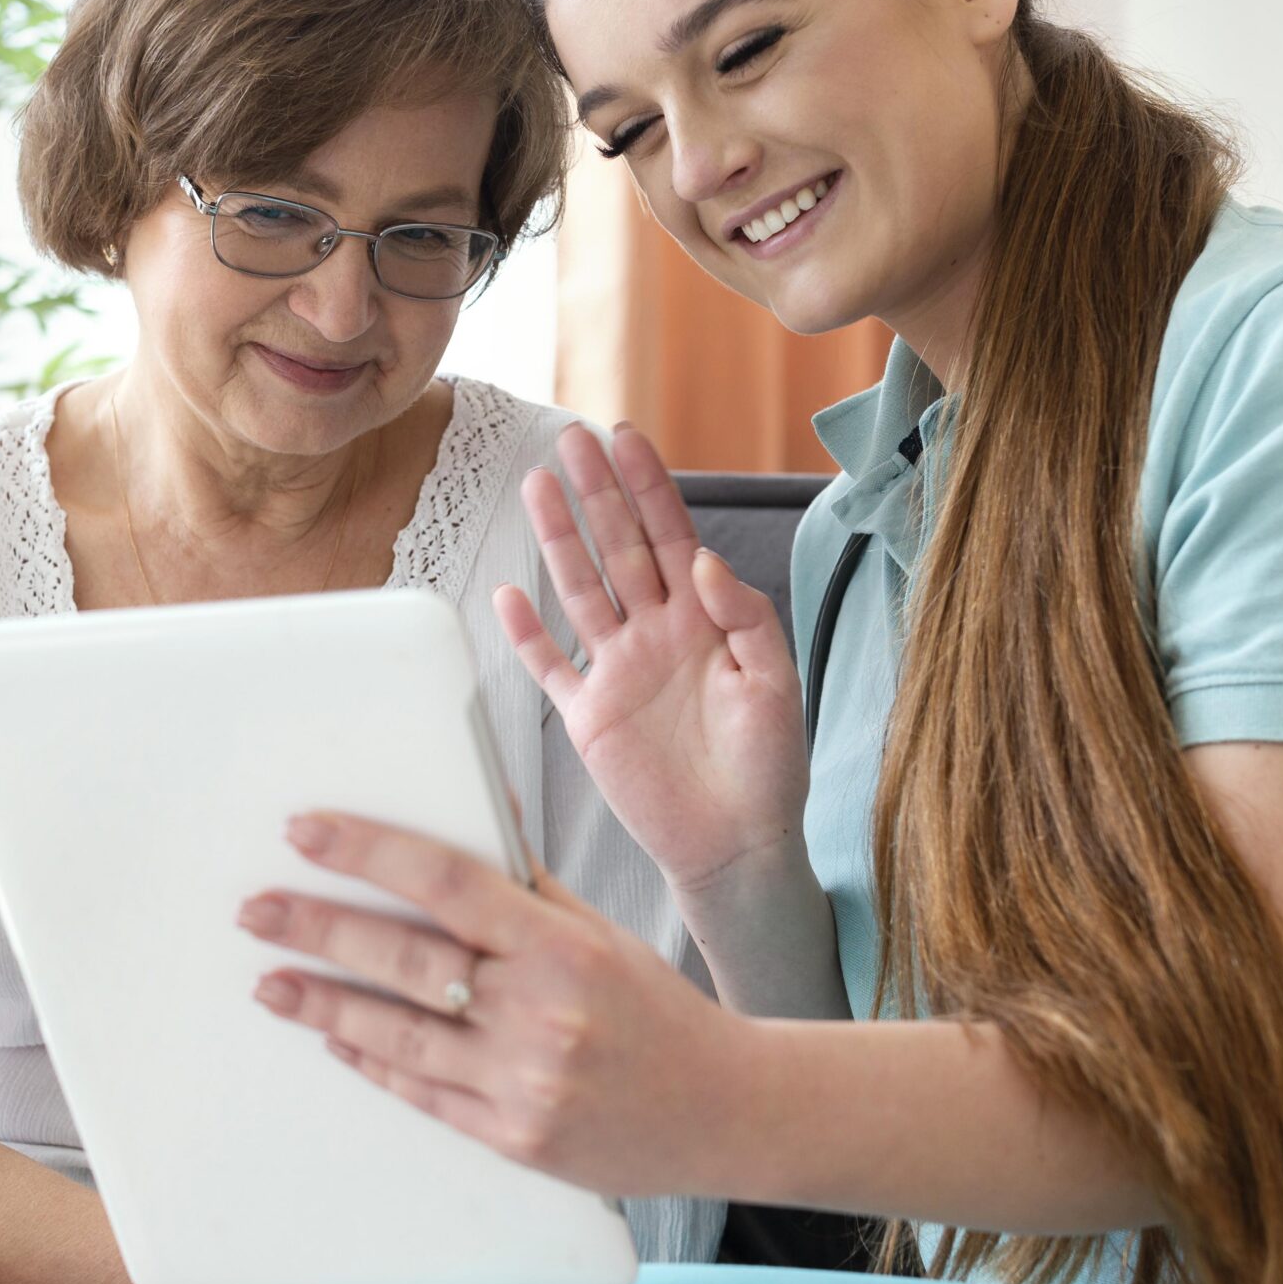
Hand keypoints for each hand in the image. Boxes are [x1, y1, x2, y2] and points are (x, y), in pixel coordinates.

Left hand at [240, 812, 752, 1198]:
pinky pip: (423, 1093)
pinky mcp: (514, 1140)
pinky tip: (331, 1034)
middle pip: (406, 958)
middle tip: (256, 909)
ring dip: (322, 1002)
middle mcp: (540, 1012)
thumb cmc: (655, 1009)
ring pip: (399, 1033)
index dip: (368, 851)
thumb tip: (470, 810)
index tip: (306, 832)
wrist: (725, 1110)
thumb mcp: (600, 931)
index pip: (446, 881)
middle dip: (319, 929)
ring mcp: (523, 1082)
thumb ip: (525, 883)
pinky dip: (371, 1060)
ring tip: (268, 980)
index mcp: (563, 944)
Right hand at [494, 422, 808, 896]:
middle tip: (571, 439)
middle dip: (596, 492)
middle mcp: (656, 635)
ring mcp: (619, 673)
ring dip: (557, 539)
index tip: (626, 437)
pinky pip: (550, 666)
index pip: (670, 536)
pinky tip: (507, 593)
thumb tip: (700, 559)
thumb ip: (744, 616)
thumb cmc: (769, 768)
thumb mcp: (775, 683)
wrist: (737, 846)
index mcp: (704, 621)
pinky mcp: (590, 718)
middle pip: (617, 548)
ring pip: (580, 590)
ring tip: (535, 485)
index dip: (649, 486)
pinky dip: (526, 634)